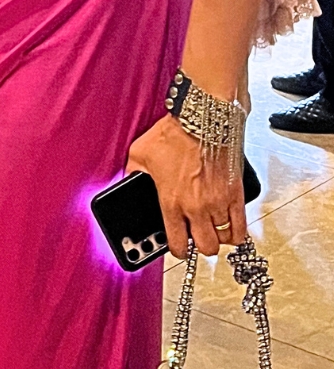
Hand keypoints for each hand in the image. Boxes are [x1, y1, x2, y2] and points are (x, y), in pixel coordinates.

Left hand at [127, 114, 246, 258]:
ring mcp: (218, 202)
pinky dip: (236, 233)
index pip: (176, 243)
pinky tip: (230, 229)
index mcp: (171, 201)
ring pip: (223, 239)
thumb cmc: (175, 133)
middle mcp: (196, 207)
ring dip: (217, 237)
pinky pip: (241, 227)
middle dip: (199, 246)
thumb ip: (132, 173)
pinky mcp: (235, 194)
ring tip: (211, 229)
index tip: (176, 246)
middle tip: (195, 236)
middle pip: (205, 247)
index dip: (176, 249)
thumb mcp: (140, 153)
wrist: (203, 118)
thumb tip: (127, 181)